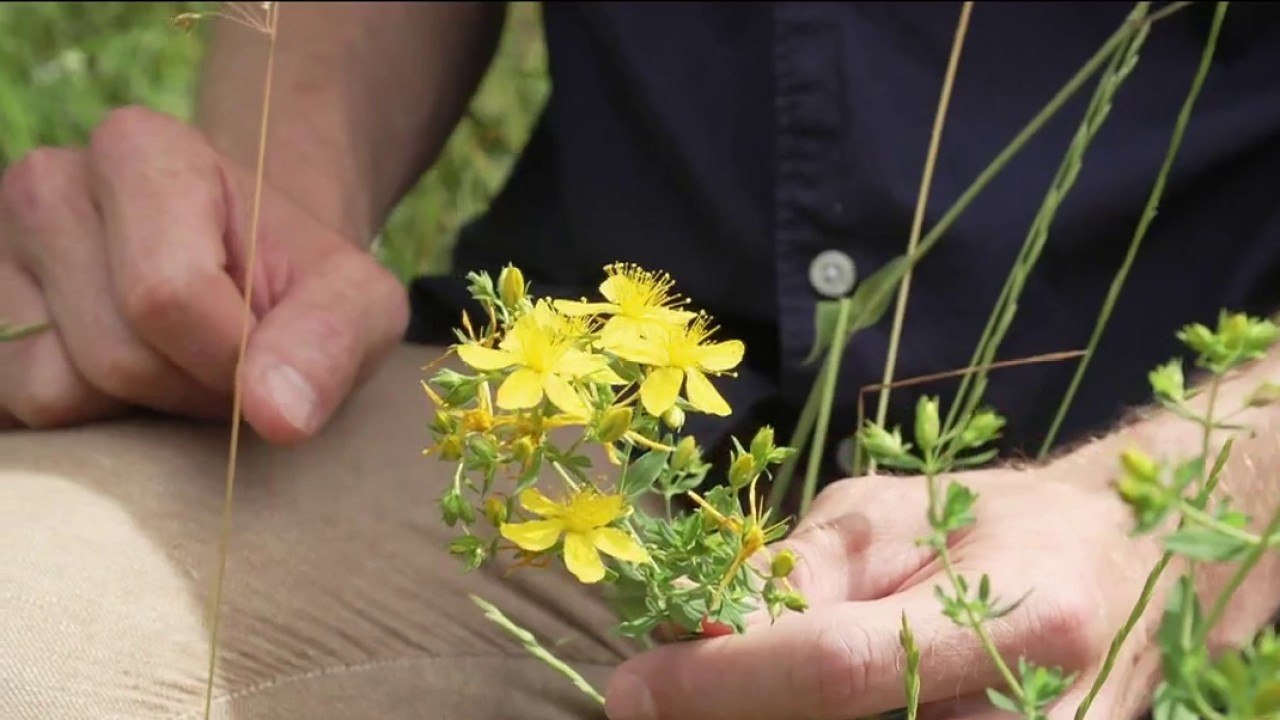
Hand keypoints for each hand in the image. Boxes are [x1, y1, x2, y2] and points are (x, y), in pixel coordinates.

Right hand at [0, 107, 407, 441]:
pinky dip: (88, 422)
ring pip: (57, 391)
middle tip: (230, 366)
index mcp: (142, 151)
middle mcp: (48, 185)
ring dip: (139, 410)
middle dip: (190, 390)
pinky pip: (20, 414)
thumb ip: (333, 342)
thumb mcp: (355, 302)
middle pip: (116, 355)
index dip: (229, 359)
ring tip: (180, 365)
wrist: (247, 275)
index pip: (167, 296)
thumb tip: (277, 413)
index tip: (268, 353)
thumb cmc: (298, 285)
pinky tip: (128, 382)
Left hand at [605, 460, 1168, 719]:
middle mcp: (1037, 718)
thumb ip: (798, 578)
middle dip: (731, 717)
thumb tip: (690, 633)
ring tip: (729, 691)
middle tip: (663, 700)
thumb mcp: (887, 517)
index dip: (722, 682)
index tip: (629, 689)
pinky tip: (781, 704)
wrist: (1120, 577)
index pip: (841, 668)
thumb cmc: (996, 524)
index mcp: (1021, 614)